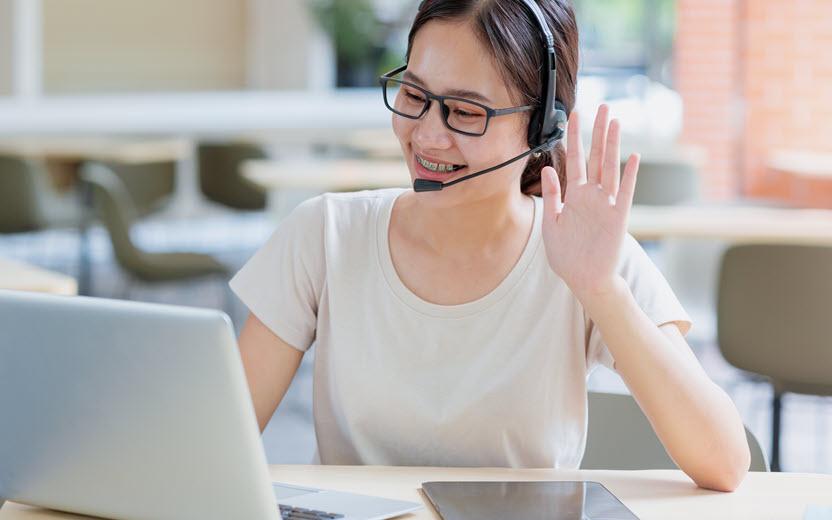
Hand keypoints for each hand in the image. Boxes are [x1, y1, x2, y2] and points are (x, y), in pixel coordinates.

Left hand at [540, 104, 639, 301]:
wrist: (584, 280)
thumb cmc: (567, 255)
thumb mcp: (552, 223)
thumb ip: (551, 196)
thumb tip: (549, 168)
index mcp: (574, 195)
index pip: (575, 159)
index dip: (575, 137)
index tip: (574, 115)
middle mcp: (592, 195)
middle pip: (596, 157)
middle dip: (598, 132)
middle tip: (603, 106)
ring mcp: (606, 204)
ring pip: (610, 168)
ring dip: (613, 145)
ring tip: (616, 122)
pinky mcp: (618, 218)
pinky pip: (625, 193)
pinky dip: (629, 175)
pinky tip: (633, 157)